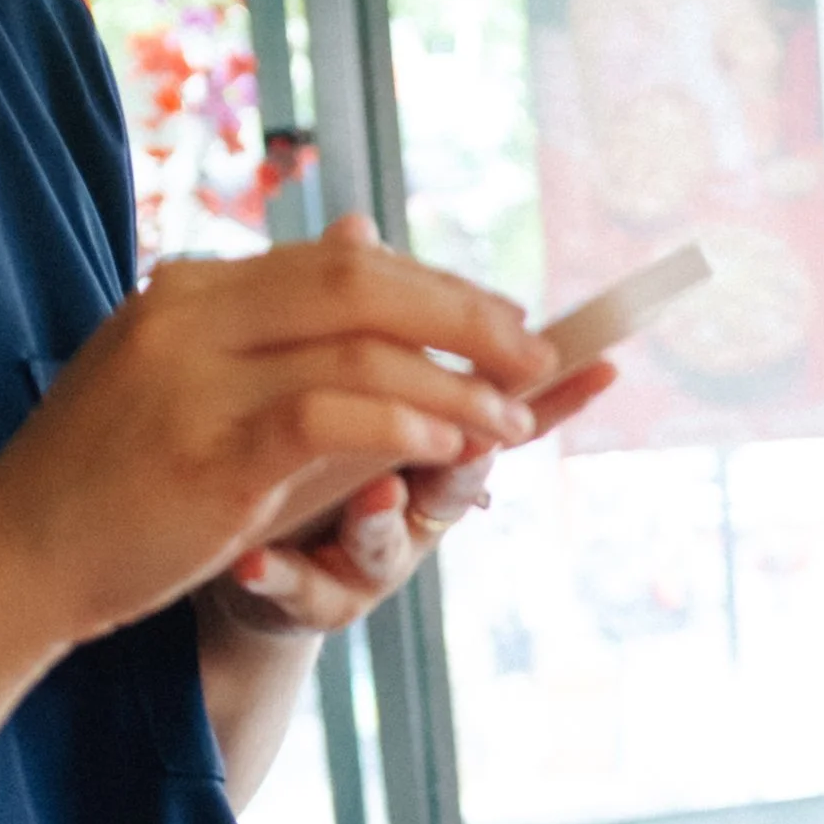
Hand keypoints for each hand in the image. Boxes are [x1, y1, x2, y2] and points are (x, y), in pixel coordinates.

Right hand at [0, 222, 560, 655]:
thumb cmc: (112, 485)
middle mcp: (192, 310)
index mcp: (192, 289)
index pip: (337, 263)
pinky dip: (409, 420)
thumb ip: (284, 344)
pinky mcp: (209, 447)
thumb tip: (372, 271)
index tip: (501, 320)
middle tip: (539, 351)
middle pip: (361, 279)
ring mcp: (196, 373)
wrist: (13, 556)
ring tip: (518, 415)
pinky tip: (458, 445)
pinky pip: (332, 412)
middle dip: (464, 313)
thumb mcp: (195, 392)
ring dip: (457, 377)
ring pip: (359, 341)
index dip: (432, 286)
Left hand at [211, 341, 619, 641]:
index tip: (602, 368)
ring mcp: (357, 557)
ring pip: (386, 546)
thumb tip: (361, 228)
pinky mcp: (299, 596)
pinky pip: (296, 590)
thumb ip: (354, 316)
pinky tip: (250, 565)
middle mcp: (406, 504)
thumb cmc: (293, 449)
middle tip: (476, 436)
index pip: (489, 411)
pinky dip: (278, 578)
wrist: (221, 544)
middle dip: (467, 459)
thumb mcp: (322, 375)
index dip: (548, 393)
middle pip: (455, 485)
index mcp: (424, 444)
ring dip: (382, 519)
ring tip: (375, 496)